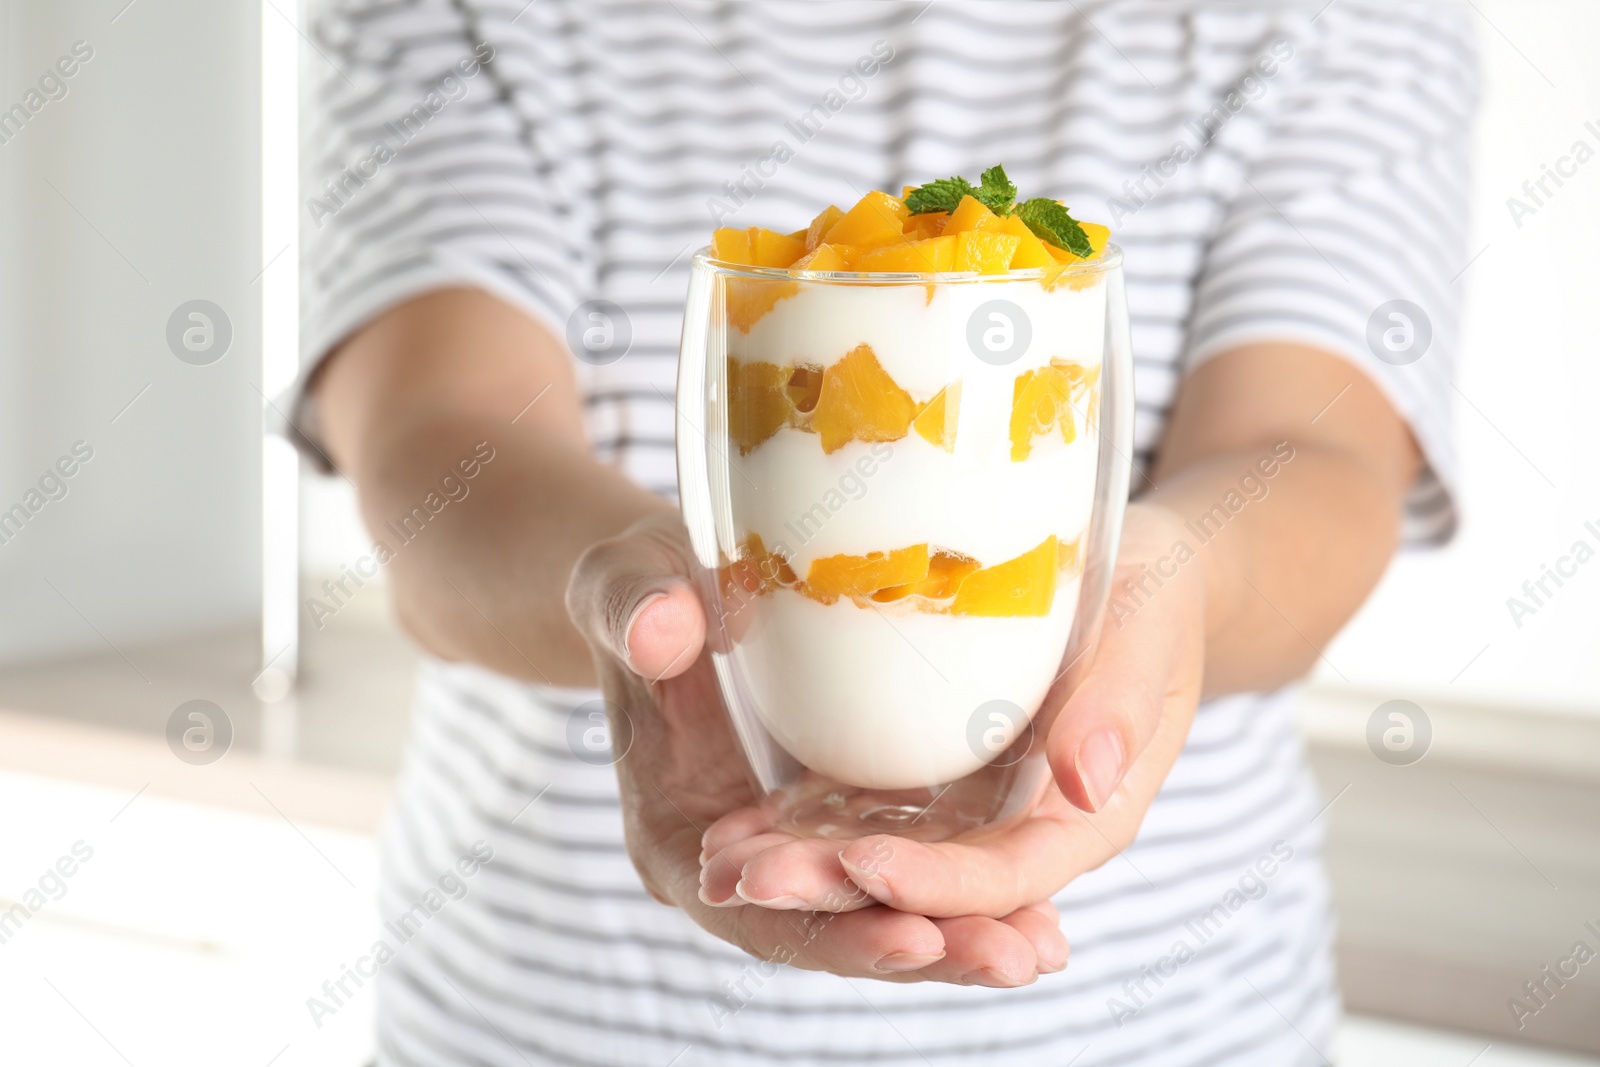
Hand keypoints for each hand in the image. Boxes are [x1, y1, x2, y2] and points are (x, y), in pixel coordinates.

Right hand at [566, 512, 1070, 985]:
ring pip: (885, 909)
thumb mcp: (622, 586)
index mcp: (675, 840)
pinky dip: (969, 888)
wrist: (672, 584)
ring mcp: (801, 845)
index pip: (756, 916)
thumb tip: (661, 628)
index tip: (912, 935)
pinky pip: (912, 864)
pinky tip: (1041, 909)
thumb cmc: (638, 587)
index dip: (834, 931)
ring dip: (962, 931)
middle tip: (1012, 955)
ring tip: (1042, 947)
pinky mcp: (847, 816)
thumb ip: (628, 609)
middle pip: (837, 929)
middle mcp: (744, 866)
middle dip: (924, 947)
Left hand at [698, 504, 1204, 929]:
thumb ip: (1119, 702)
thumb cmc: (1153, 590)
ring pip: (879, 857)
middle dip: (839, 892)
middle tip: (749, 880)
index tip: (861, 864)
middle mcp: (1016, 828)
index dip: (935, 883)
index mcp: (1083, 817)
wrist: (1130, 565)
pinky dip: (798, 827)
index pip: (1007, 877)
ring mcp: (964, 806)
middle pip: (927, 884)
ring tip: (723, 865)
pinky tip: (732, 828)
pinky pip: (857, 812)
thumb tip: (1087, 783)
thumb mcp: (1149, 623)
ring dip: (804, 873)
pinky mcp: (923, 771)